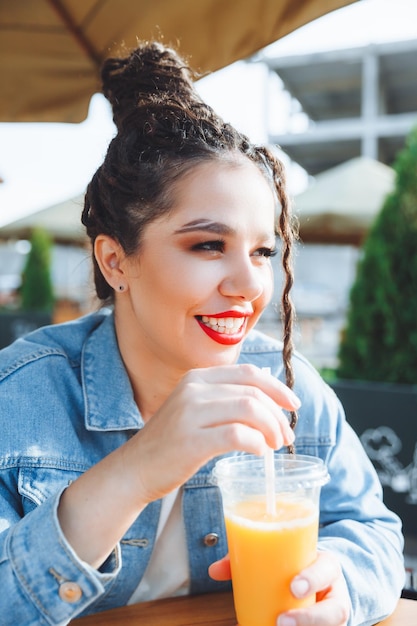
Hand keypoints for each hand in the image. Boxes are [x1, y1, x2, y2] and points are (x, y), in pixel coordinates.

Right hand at [129, 363, 299, 503]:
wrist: (135, 469)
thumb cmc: (171, 443)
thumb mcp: (194, 409)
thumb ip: (224, 398)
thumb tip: (266, 392)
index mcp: (197, 378)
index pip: (248, 373)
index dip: (277, 387)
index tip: (294, 405)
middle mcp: (193, 389)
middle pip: (253, 392)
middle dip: (278, 415)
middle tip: (286, 437)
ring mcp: (190, 413)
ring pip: (249, 410)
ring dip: (271, 429)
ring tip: (274, 446)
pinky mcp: (191, 441)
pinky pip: (237, 436)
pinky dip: (256, 444)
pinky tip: (258, 453)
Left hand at [210, 552, 350, 625]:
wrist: (321, 579)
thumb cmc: (295, 565)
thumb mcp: (282, 555)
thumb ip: (249, 557)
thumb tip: (214, 570)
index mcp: (325, 566)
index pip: (327, 568)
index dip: (313, 578)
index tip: (293, 587)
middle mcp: (334, 593)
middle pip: (335, 610)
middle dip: (309, 619)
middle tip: (282, 621)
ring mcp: (332, 614)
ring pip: (331, 625)